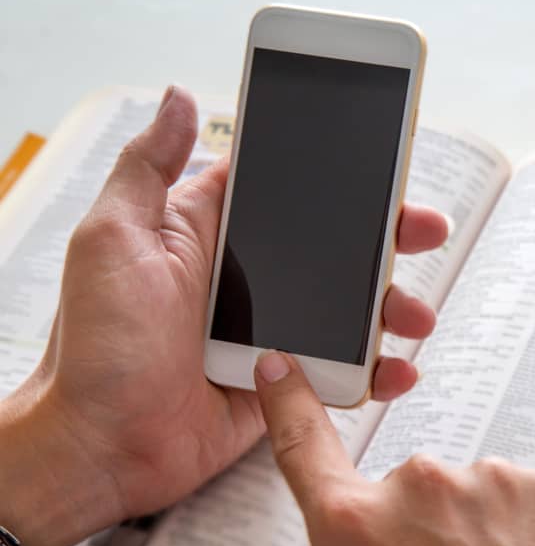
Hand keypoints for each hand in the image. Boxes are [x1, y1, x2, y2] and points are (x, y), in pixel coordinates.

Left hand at [0, 86, 448, 545]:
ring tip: (416, 315)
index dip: (339, 182)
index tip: (384, 169)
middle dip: (388, 239)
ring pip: (351, 312)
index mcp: (213, 237)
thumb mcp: (113, 239)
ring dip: (394, 307)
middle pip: (335, 250)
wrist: (102, 448)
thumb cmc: (97, 346)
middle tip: (426, 230)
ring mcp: (274, 335)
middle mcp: (251, 281)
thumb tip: (179, 98)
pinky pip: (345, 372)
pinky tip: (399, 369)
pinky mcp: (289, 386)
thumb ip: (149, 167)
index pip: (288, 195)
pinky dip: (379, 372)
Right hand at [254, 351, 534, 545]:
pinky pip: (532, 500)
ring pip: (479, 495)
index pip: (306, 445)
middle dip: (427, 530)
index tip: (282, 366)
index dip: (289, 402)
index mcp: (356, 524)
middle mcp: (423, 487)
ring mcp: (496, 482)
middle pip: (415, 489)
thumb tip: (336, 532)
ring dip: (484, 533)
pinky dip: (533, 536)